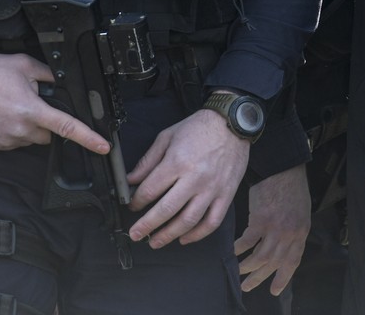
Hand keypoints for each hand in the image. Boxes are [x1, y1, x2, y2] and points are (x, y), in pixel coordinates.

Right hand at [0, 50, 110, 152]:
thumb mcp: (25, 65)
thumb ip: (50, 75)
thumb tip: (64, 83)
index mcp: (31, 110)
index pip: (66, 127)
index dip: (88, 138)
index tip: (103, 146)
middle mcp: (19, 129)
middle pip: (49, 135)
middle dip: (47, 122)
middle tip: (32, 103)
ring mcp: (5, 139)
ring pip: (32, 139)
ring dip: (30, 126)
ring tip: (13, 106)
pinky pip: (15, 141)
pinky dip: (15, 131)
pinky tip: (3, 114)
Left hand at [126, 109, 249, 247]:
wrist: (233, 122)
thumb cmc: (200, 128)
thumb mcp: (167, 137)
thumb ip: (148, 161)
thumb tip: (130, 180)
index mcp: (177, 162)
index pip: (149, 191)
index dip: (136, 202)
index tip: (133, 205)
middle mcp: (194, 178)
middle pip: (165, 211)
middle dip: (146, 226)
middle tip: (136, 234)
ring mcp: (212, 188)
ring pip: (188, 221)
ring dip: (169, 235)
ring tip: (156, 241)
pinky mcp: (226, 194)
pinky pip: (212, 222)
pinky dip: (197, 235)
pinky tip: (185, 238)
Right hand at [235, 165, 311, 295]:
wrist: (284, 168)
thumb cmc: (292, 186)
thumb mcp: (300, 211)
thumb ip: (293, 230)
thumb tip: (282, 245)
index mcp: (301, 232)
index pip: (292, 262)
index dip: (283, 277)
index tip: (274, 290)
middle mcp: (289, 234)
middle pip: (274, 264)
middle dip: (260, 278)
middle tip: (247, 287)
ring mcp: (275, 228)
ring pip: (260, 258)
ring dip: (247, 268)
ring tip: (238, 272)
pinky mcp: (260, 220)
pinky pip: (247, 242)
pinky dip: (239, 249)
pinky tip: (233, 252)